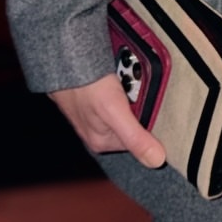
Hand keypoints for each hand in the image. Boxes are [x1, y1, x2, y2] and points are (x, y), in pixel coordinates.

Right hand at [49, 73, 167, 168]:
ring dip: (130, 93)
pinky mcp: (92, 98)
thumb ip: (135, 138)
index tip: (147, 107)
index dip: (148, 122)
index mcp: (101, 142)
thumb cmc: (85, 86)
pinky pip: (116, 94)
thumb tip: (156, 160)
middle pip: (132, 122)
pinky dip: (121, 85)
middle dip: (137, 106)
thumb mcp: (115, 112)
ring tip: (124, 80)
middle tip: (133, 90)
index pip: (140, 140)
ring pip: (125, 107)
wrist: (65, 60)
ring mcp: (93, 115)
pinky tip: (118, 76)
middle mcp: (96, 132)